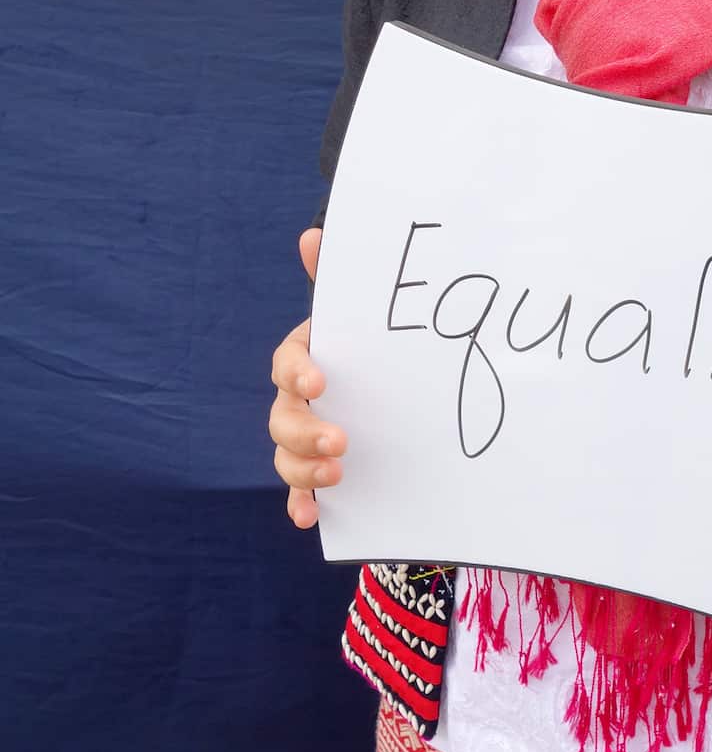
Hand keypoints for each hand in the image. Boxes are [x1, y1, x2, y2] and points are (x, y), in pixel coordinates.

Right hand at [268, 228, 346, 528]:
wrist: (388, 385)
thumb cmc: (367, 345)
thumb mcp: (360, 317)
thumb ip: (337, 281)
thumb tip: (313, 234)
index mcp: (304, 359)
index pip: (288, 364)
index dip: (299, 372)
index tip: (321, 382)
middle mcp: (296, 400)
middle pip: (283, 418)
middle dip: (306, 432)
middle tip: (340, 441)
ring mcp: (304, 437)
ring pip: (286, 456)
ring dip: (304, 469)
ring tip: (337, 474)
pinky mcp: (317, 469)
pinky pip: (301, 490)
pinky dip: (303, 504)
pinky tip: (311, 518)